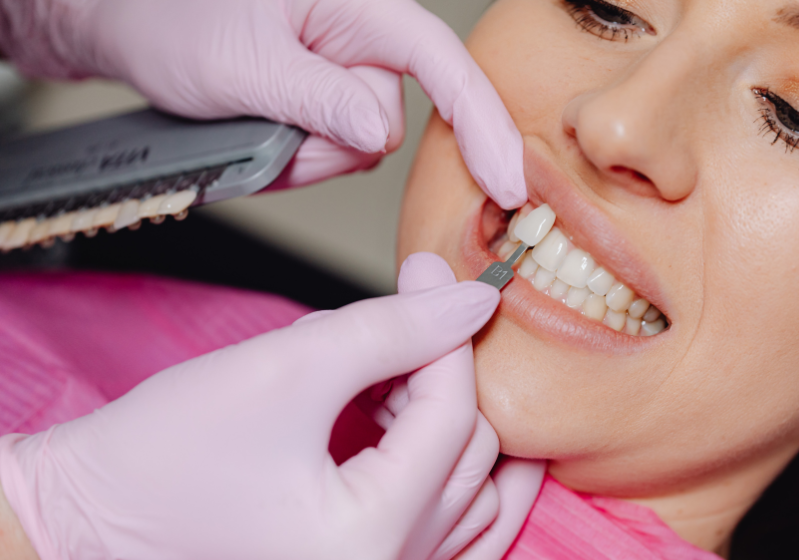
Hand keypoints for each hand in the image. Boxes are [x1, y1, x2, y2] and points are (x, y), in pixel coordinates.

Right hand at [0, 254, 535, 559]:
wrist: (91, 516)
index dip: (444, 332)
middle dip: (442, 376)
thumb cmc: (163, 454)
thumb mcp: (286, 369)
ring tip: (392, 377)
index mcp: (370, 537)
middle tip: (402, 321)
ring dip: (448, 424)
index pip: (453, 416)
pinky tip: (407, 423)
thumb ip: (391, 331)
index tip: (426, 272)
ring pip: (474, 497)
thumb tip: (470, 301)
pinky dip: (444, 471)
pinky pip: (452, 532)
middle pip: (472, 456)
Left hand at [53, 0, 526, 207]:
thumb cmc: (175, 18)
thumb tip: (379, 134)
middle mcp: (362, 42)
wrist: (131, 27)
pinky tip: (259, 131)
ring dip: (303, 155)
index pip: (442, 65)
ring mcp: (345, 77)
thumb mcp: (243, 63)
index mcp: (360, 7)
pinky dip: (293, 160)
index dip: (482, 124)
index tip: (507, 183)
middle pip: (387, 125)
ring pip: (356, 150)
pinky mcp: (328, 107)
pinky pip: (330, 156)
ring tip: (252, 120)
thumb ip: (319, 98)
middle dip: (329, 144)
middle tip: (267, 126)